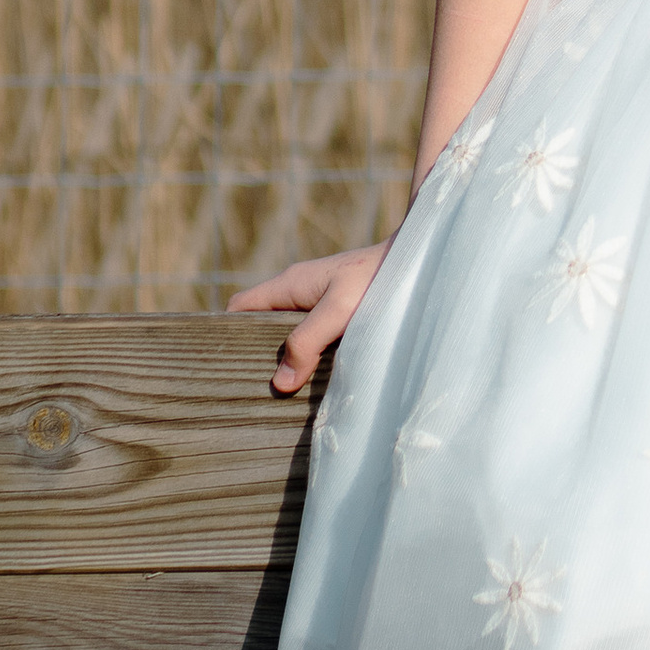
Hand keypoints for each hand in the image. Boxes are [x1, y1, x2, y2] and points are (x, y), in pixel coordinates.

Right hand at [228, 243, 387, 396]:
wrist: (420, 259)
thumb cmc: (378, 279)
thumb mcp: (339, 311)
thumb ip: (308, 342)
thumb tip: (279, 382)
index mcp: (289, 284)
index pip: (239, 308)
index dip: (229, 334)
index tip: (229, 367)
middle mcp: (299, 289)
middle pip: (261, 322)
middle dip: (259, 353)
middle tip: (261, 390)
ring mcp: (319, 298)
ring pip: (288, 330)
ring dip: (287, 356)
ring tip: (288, 390)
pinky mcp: (339, 308)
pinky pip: (311, 332)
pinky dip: (308, 352)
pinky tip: (317, 376)